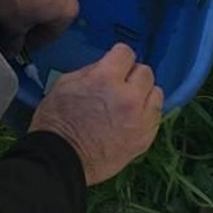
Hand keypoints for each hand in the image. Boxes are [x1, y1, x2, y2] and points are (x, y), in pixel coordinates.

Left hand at [0, 0, 77, 53]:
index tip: (22, 44)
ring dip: (35, 2)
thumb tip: (12, 49)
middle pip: (52, 13)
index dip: (34, 43)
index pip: (51, 35)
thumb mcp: (13, 26)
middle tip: (18, 26)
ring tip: (15, 5)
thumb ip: (15, 42)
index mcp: (68, 11)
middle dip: (35, 21)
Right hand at [28, 44, 162, 184]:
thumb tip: (107, 67)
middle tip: (119, 85)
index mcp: (106, 78)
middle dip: (132, 75)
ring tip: (128, 103)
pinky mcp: (145, 138)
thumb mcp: (65, 84)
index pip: (126, 53)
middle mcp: (129, 96)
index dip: (117, 57)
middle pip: (145, 72)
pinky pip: (155, 117)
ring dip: (143, 95)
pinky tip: (130, 120)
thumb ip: (91, 71)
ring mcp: (140, 119)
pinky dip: (145, 115)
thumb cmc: (56, 121)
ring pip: (156, 94)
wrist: (61, 159)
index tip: (113, 64)